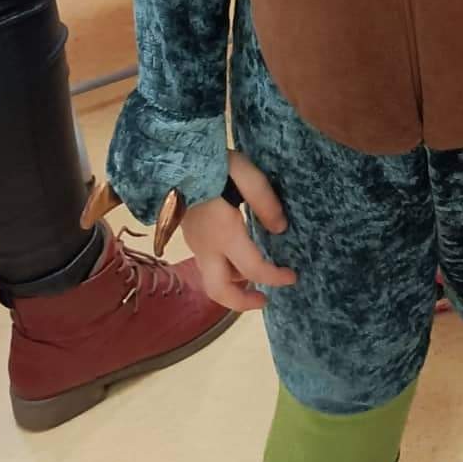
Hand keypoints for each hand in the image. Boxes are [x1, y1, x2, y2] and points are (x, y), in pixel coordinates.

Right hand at [181, 150, 296, 312]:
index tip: (292, 276)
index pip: (253, 268)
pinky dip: (224, 270)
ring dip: (233, 285)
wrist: (170, 158)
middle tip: (264, 299)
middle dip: (242, 302)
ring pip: (211, 279)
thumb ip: (264, 201)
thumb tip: (280, 228)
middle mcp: (206, 246)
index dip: (275, 277)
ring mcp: (194, 243)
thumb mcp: (245, 172)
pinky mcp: (189, 236)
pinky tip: (238, 255)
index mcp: (223, 233)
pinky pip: (207, 265)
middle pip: (219, 291)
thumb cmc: (210, 161)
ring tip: (255, 275)